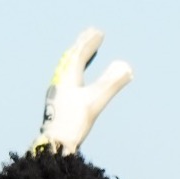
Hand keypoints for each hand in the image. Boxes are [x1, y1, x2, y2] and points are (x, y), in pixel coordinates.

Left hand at [31, 28, 133, 154]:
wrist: (52, 146)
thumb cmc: (72, 124)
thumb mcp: (94, 102)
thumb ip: (110, 83)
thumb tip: (127, 66)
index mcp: (67, 78)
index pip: (79, 55)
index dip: (89, 43)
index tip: (99, 32)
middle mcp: (60, 82)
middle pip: (71, 58)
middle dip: (83, 46)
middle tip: (91, 35)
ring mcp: (58, 93)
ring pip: (67, 69)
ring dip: (78, 58)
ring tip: (85, 53)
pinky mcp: (58, 104)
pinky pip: (67, 80)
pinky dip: (75, 72)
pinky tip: (78, 82)